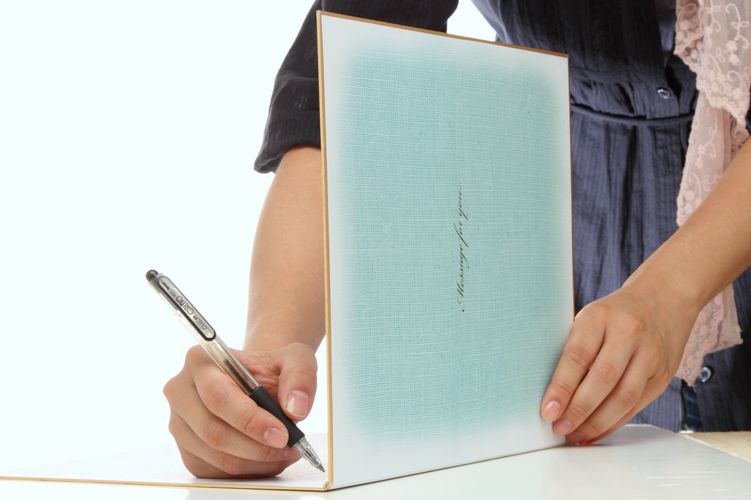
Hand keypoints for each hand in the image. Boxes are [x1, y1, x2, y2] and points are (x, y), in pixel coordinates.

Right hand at [163, 342, 316, 477]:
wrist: (258, 382)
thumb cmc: (270, 370)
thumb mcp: (294, 359)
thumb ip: (299, 377)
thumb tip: (296, 407)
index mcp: (200, 361)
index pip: (218, 396)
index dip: (250, 420)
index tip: (281, 433)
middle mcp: (181, 391)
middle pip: (213, 431)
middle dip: (256, 447)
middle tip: (288, 447)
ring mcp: (180, 423)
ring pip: (215, 456)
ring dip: (255, 461)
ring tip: (285, 452)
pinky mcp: (187, 449)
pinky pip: (215, 471)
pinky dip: (247, 470)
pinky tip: (267, 458)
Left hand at [539, 284, 697, 444]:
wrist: (664, 298)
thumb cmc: (616, 313)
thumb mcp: (591, 318)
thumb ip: (575, 348)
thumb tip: (552, 391)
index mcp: (600, 316)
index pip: (577, 356)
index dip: (562, 387)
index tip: (547, 410)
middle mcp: (628, 333)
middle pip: (602, 379)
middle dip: (578, 409)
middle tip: (559, 427)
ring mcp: (650, 355)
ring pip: (623, 397)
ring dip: (597, 422)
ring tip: (575, 435)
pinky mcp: (663, 374)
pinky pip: (637, 404)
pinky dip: (614, 422)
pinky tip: (596, 430)